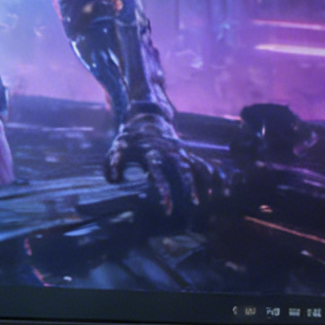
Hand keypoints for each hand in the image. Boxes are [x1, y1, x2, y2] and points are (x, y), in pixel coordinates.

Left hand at [105, 107, 214, 221]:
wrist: (146, 119)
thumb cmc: (129, 139)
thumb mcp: (116, 149)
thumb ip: (112, 164)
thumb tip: (115, 180)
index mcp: (152, 153)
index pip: (159, 174)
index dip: (164, 189)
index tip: (167, 205)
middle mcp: (169, 153)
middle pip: (184, 170)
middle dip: (190, 187)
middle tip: (194, 204)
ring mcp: (179, 152)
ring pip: (195, 166)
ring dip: (202, 181)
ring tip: (206, 198)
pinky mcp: (184, 153)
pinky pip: (199, 164)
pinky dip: (206, 175)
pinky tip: (212, 189)